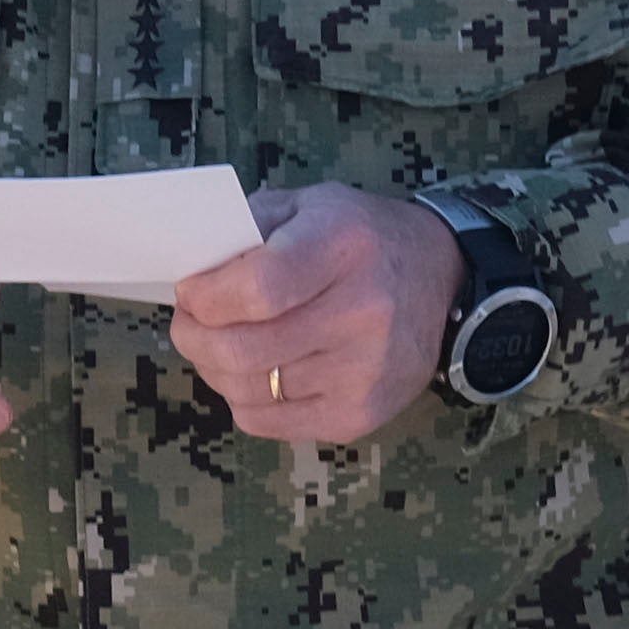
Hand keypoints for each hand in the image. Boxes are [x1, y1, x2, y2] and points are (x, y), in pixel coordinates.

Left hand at [166, 185, 459, 448]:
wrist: (439, 277)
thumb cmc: (358, 239)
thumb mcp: (308, 206)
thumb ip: (247, 229)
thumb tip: (190, 271)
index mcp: (345, 247)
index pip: (258, 289)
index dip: (206, 297)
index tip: (191, 291)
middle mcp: (363, 312)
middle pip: (242, 350)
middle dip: (194, 337)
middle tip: (191, 323)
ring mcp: (364, 371)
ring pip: (246, 390)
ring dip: (217, 369)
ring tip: (224, 344)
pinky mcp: (359, 414)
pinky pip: (265, 422)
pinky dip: (245, 399)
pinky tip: (259, 371)